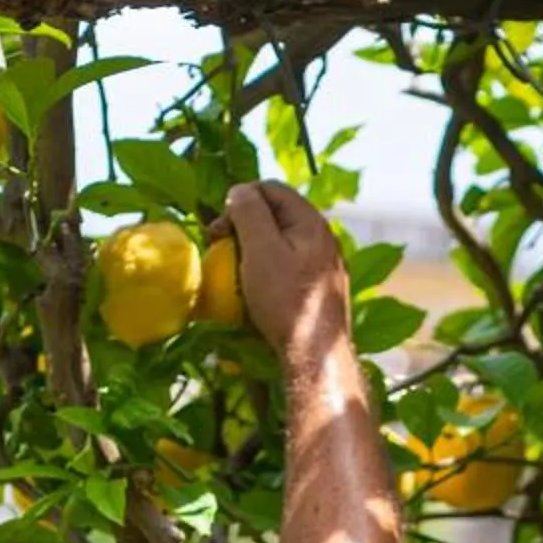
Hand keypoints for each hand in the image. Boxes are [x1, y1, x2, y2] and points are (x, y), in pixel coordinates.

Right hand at [222, 181, 351, 372]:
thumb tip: (240, 191)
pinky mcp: (318, 288)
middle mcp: (322, 237)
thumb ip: (249, 213)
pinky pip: (288, 265)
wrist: (314, 354)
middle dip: (243, 225)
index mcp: (311, 221)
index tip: (218, 229)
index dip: (239, 200)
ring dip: (252, 248)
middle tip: (220, 248)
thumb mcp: (261, 249)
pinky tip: (255, 289)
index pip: (270, 188)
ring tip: (234, 270)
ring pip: (280, 241)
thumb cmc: (285, 300)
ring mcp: (323, 263)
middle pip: (275, 214)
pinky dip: (266, 268)